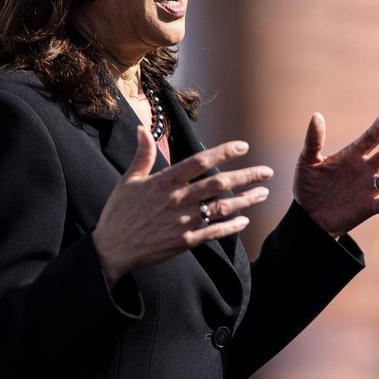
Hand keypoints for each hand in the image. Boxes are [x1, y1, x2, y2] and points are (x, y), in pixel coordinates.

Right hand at [92, 128, 272, 281]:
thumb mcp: (128, 180)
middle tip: (267, 172)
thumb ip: (142, 155)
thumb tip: (141, 128)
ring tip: (263, 193)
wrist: (111, 250)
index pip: (199, 162)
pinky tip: (245, 220)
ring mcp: (182, 222)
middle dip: (246, 177)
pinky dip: (231, 227)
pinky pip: (214, 232)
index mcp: (164, 182)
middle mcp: (177, 200)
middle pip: (219, 184)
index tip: (243, 147)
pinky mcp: (184, 242)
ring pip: (222, 208)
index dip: (223, 153)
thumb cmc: (118, 213)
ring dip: (246, 200)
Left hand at [293, 113, 378, 235]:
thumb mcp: (307, 161)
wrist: (308, 215)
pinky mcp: (367, 207)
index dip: (377, 129)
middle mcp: (364, 170)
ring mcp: (367, 189)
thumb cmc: (308, 186)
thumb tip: (316, 116)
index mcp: (352, 156)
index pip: (369, 139)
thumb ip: (314, 140)